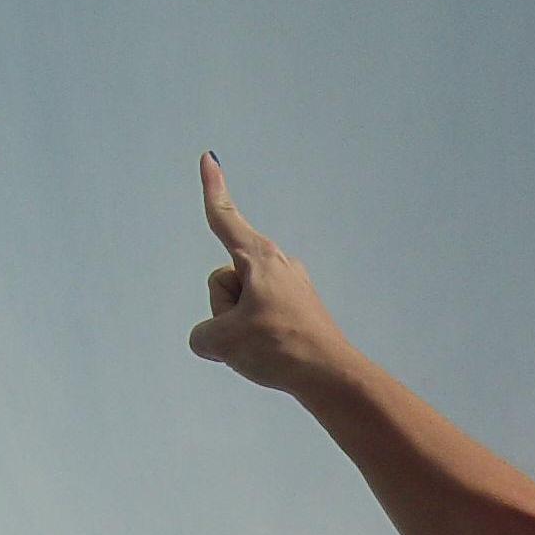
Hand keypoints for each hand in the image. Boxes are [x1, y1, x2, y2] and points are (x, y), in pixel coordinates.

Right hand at [187, 152, 359, 399]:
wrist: (331, 376)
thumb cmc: (279, 348)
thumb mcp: (222, 341)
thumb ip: (203, 335)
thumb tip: (216, 341)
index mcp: (259, 258)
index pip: (225, 218)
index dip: (212, 190)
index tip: (210, 158)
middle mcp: (277, 265)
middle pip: (223, 281)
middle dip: (222, 309)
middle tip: (249, 334)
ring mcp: (291, 288)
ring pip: (240, 305)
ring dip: (240, 329)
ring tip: (267, 347)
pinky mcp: (299, 311)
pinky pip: (259, 321)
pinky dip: (259, 339)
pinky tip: (278, 353)